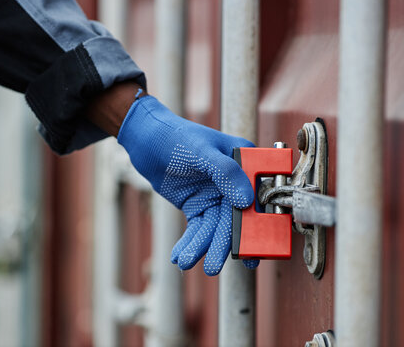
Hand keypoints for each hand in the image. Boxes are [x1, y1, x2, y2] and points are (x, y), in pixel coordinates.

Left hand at [117, 94, 257, 275]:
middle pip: (235, 219)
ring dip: (201, 246)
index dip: (257, 226)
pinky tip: (179, 256)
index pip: (257, 198)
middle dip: (223, 244)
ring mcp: (216, 195)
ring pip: (214, 228)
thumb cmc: (175, 136)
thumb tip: (246, 201)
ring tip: (186, 262)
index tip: (253, 252)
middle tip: (213, 266)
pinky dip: (190, 243)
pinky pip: (198, 229)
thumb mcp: (201, 151)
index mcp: (244, 163)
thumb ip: (225, 172)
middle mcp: (234, 182)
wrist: (146, 140)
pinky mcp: (198, 205)